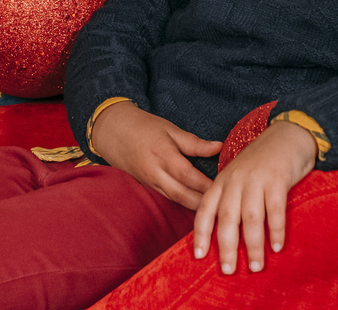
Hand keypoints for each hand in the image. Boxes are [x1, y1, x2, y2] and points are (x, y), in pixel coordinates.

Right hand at [91, 101, 221, 210]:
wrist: (113, 131)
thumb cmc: (143, 127)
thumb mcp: (170, 128)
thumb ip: (194, 142)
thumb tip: (219, 147)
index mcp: (163, 154)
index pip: (187, 175)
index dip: (205, 184)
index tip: (224, 187)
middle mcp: (155, 171)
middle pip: (181, 193)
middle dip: (202, 202)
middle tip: (222, 206)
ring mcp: (149, 181)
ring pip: (174, 199)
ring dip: (194, 206)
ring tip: (214, 210)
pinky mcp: (147, 186)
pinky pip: (167, 197)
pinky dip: (182, 203)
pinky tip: (196, 206)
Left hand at [192, 121, 315, 274]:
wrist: (287, 135)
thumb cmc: (261, 163)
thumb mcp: (238, 177)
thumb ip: (230, 200)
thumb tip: (224, 237)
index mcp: (222, 182)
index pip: (205, 210)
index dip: (201, 234)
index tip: (199, 256)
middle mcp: (235, 181)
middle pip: (226, 218)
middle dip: (226, 247)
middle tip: (228, 270)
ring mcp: (256, 180)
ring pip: (250, 218)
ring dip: (253, 245)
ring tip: (257, 267)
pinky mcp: (277, 179)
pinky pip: (275, 210)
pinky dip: (276, 230)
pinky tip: (277, 246)